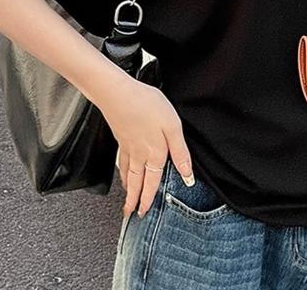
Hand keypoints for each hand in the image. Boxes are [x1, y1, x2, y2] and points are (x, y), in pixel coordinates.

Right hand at [98, 75, 194, 217]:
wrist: (119, 93)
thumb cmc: (147, 105)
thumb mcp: (172, 126)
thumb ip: (180, 152)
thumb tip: (187, 175)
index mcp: (155, 153)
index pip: (153, 182)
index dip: (149, 198)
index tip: (145, 212)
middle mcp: (140, 154)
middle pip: (137, 182)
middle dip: (135, 200)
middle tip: (132, 214)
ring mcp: (128, 147)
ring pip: (128, 174)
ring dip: (128, 190)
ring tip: (127, 201)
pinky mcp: (121, 138)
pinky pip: (121, 162)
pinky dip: (122, 173)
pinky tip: (122, 174)